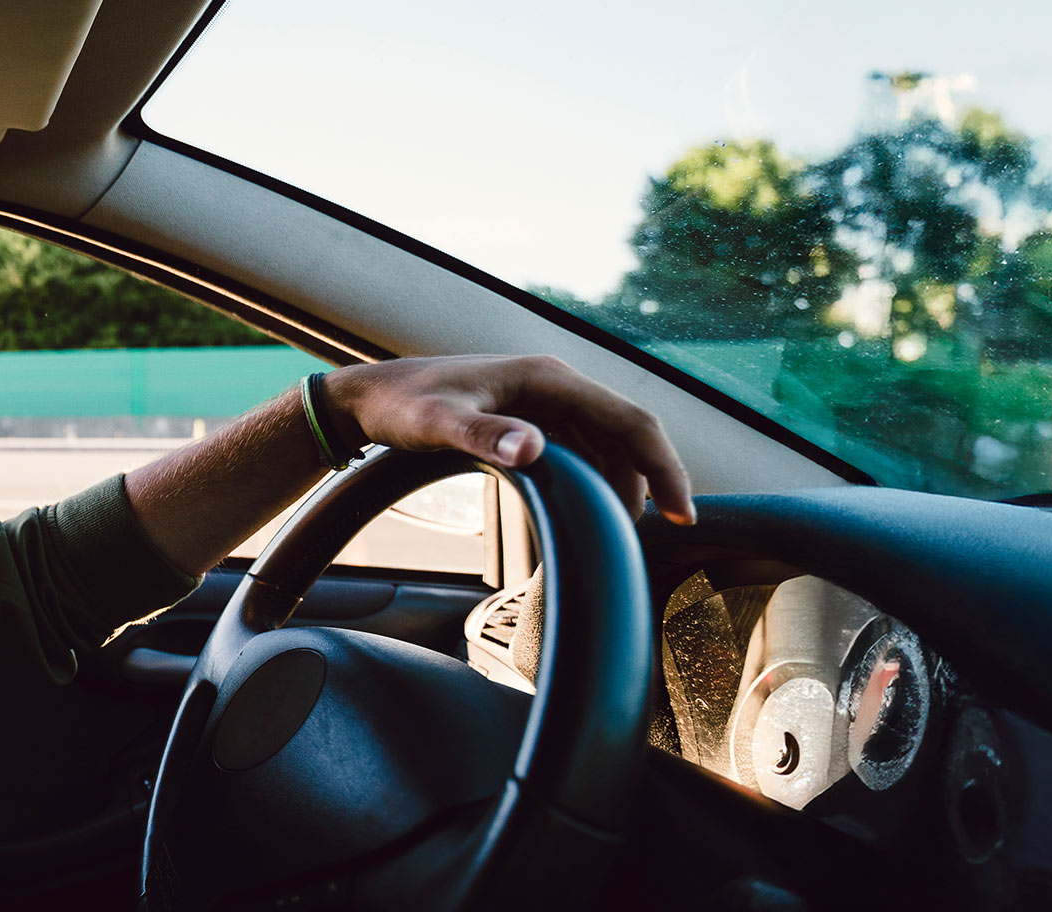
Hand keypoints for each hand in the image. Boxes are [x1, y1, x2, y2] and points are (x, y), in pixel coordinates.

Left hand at [322, 355, 694, 524]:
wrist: (369, 396)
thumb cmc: (401, 405)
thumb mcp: (439, 424)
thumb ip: (483, 436)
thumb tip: (534, 450)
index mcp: (549, 378)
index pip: (630, 420)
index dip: (662, 466)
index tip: (681, 514)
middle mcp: (555, 383)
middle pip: (627, 431)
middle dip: (650, 480)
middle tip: (663, 534)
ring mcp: (544, 400)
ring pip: (606, 442)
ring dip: (622, 483)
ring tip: (622, 531)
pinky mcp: (530, 417)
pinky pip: (581, 448)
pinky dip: (595, 479)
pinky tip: (591, 511)